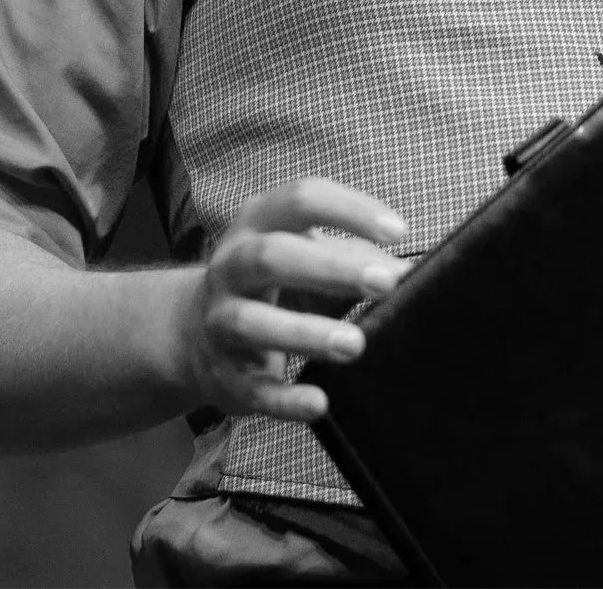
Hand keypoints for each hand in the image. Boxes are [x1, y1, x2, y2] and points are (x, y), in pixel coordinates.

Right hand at [173, 177, 406, 422]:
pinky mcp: (224, 374)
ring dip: (306, 332)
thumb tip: (408, 274)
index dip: (349, 211)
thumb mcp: (307, 255)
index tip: (400, 232)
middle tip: (385, 282)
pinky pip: (253, 388)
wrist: (193, 333)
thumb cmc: (275, 284)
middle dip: (329, 268)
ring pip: (253, 322)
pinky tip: (319, 403)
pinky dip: (285, 399)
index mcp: (258, 224)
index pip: (301, 200)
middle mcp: (232, 265)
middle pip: (272, 256)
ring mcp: (221, 320)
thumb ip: (355, 257)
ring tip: (355, 343)